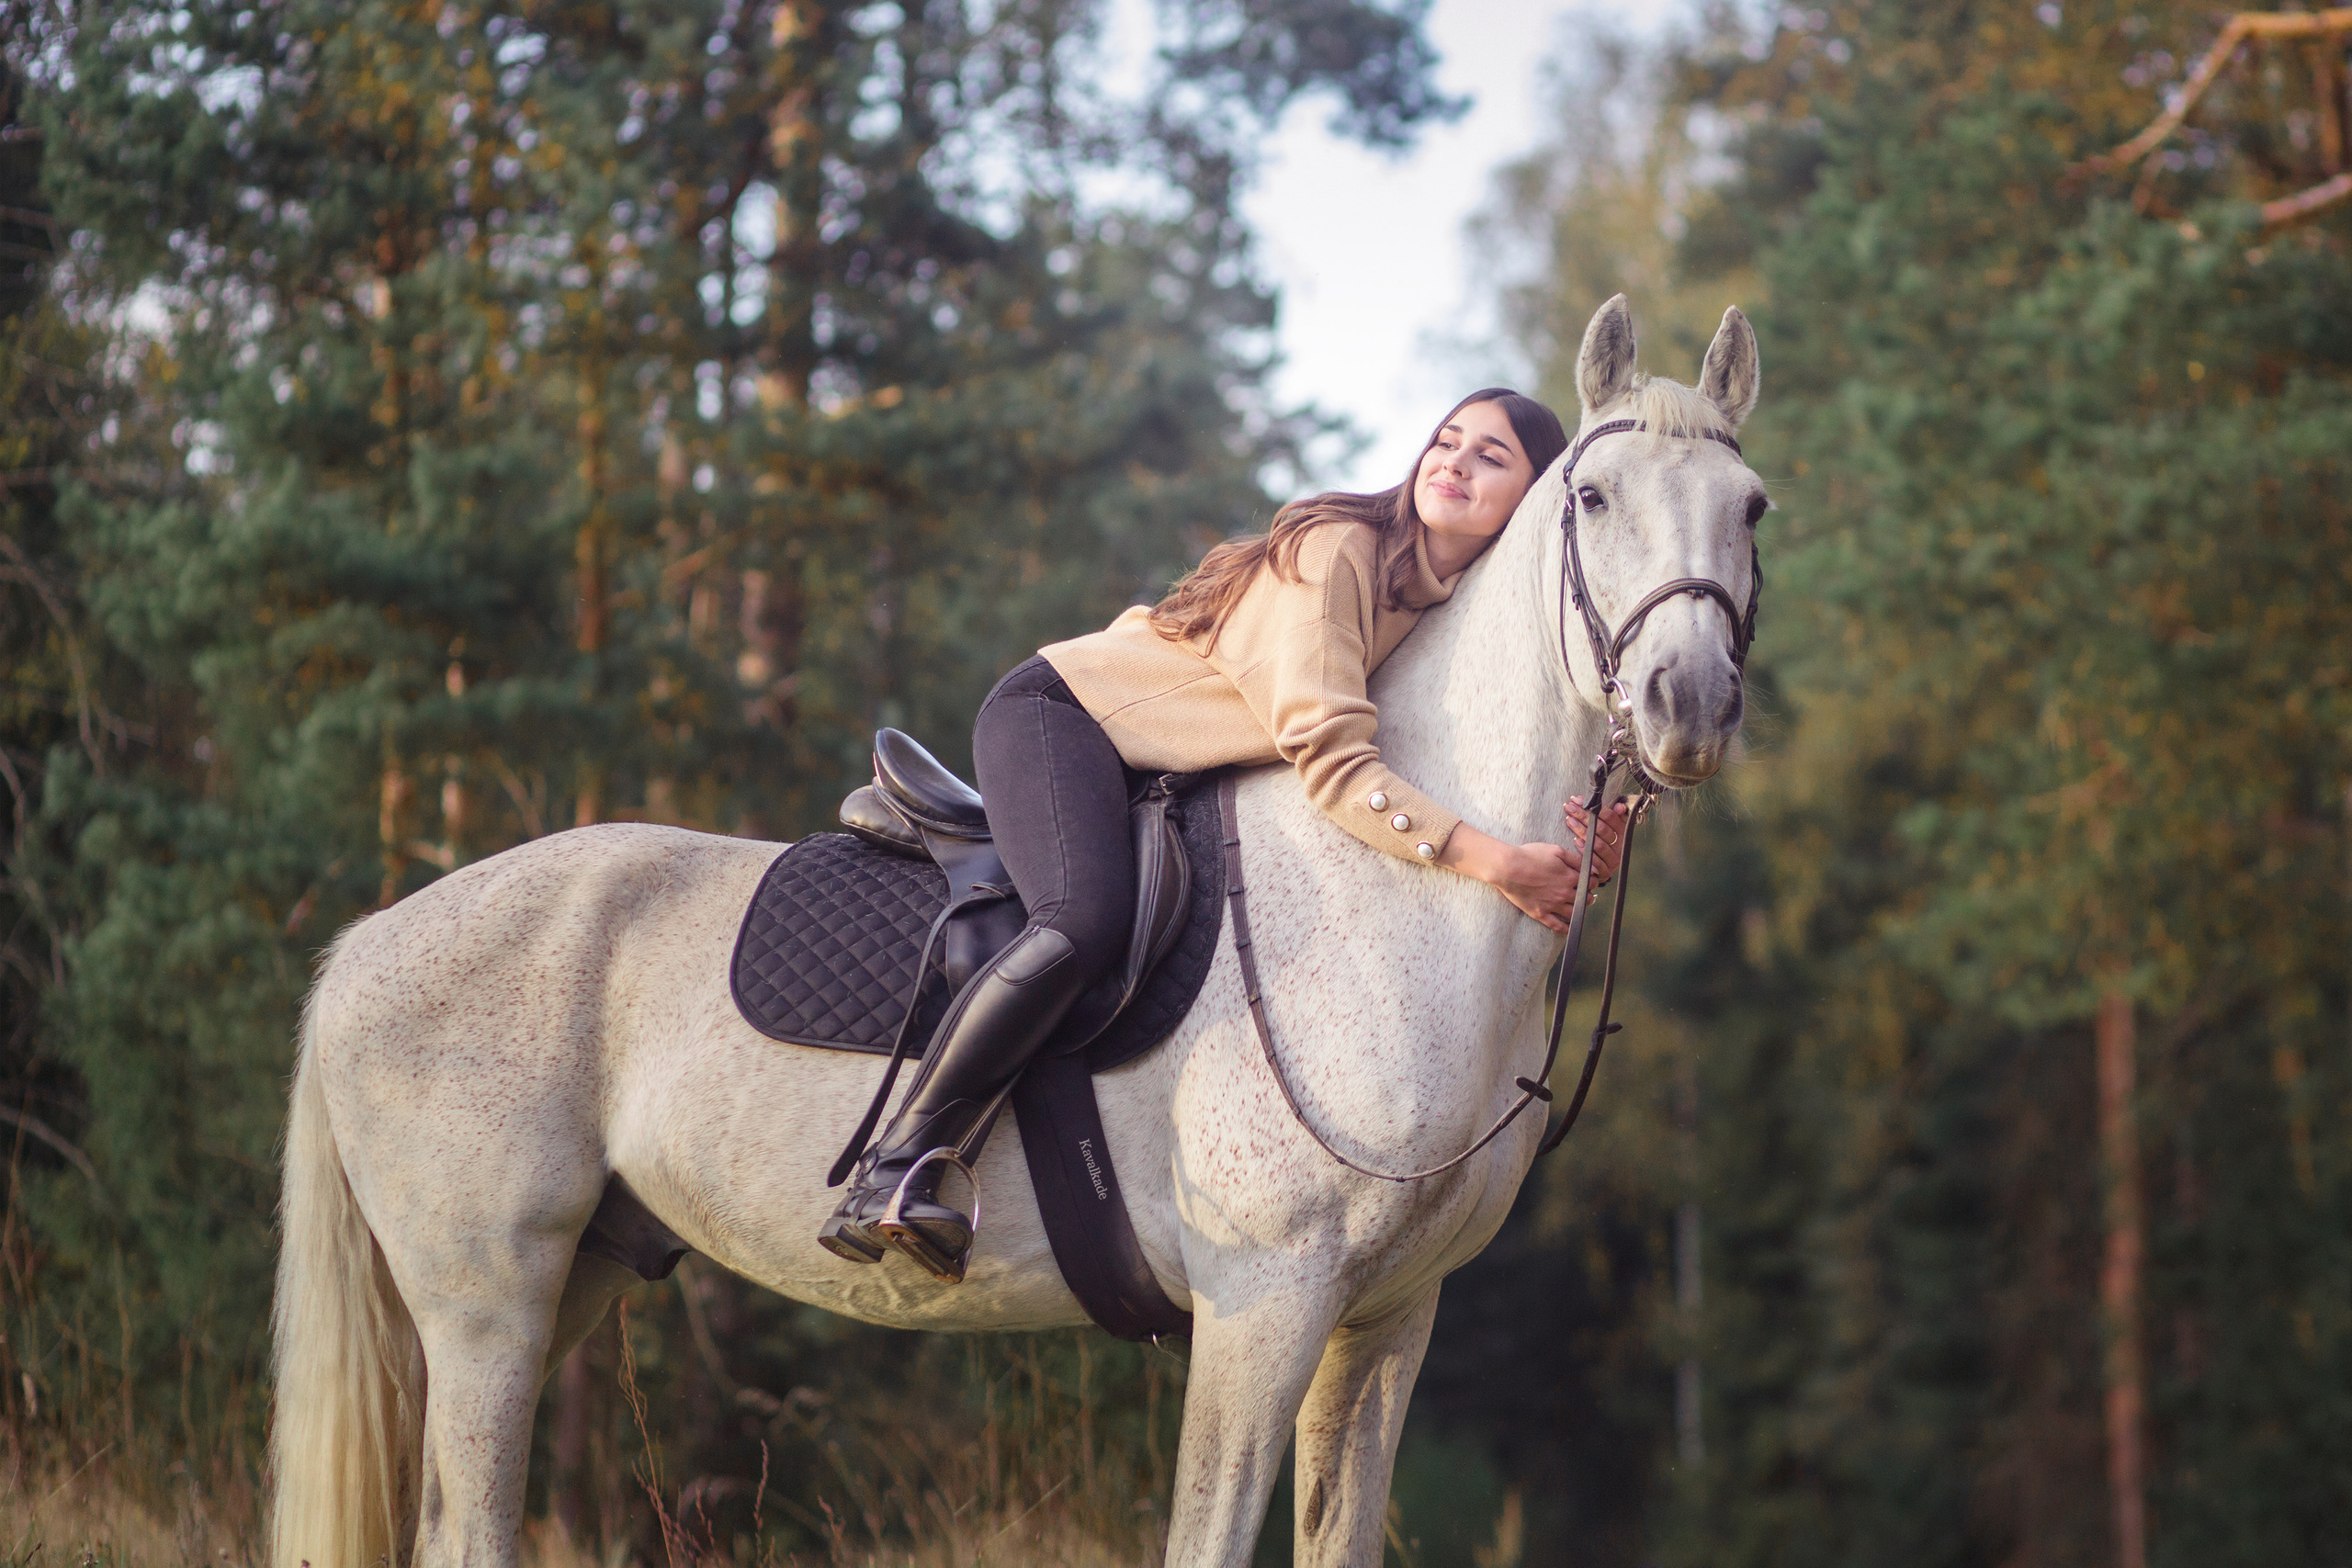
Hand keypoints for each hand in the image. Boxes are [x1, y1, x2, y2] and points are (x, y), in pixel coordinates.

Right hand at [1438, 824, 1593, 934]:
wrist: (1508, 868)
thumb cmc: (1530, 856)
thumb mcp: (1556, 850)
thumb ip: (1576, 860)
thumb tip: (1592, 869)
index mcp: (1570, 877)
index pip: (1590, 883)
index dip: (1591, 881)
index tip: (1589, 881)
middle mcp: (1564, 893)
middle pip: (1584, 899)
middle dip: (1588, 896)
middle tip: (1586, 895)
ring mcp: (1552, 905)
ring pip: (1574, 913)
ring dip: (1580, 912)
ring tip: (1579, 909)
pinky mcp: (1540, 913)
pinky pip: (1557, 926)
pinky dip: (1565, 928)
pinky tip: (1569, 927)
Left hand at [1563, 799, 1630, 886]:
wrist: (1598, 870)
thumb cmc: (1600, 843)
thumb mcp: (1608, 828)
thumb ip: (1613, 816)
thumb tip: (1620, 806)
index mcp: (1622, 832)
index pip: (1611, 817)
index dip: (1595, 807)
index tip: (1578, 800)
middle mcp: (1619, 846)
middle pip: (1601, 829)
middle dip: (1584, 816)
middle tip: (1570, 808)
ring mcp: (1613, 860)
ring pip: (1597, 843)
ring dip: (1582, 831)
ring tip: (1570, 821)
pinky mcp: (1605, 872)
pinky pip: (1594, 860)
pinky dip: (1584, 850)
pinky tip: (1576, 841)